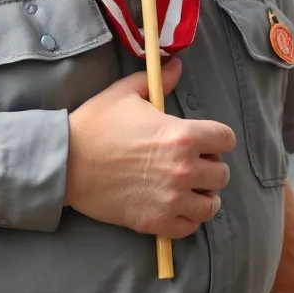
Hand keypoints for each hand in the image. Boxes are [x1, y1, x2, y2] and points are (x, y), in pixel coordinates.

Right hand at [64, 58, 235, 238]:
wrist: (67, 162)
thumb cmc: (97, 124)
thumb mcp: (126, 92)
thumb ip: (159, 80)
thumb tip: (177, 65)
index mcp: (181, 135)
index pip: (225, 139)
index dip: (216, 137)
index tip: (204, 139)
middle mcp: (184, 169)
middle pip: (222, 174)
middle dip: (210, 166)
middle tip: (192, 162)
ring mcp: (172, 199)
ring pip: (211, 205)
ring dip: (203, 195)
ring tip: (189, 188)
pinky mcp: (157, 222)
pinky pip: (190, 227)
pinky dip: (187, 218)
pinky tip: (175, 205)